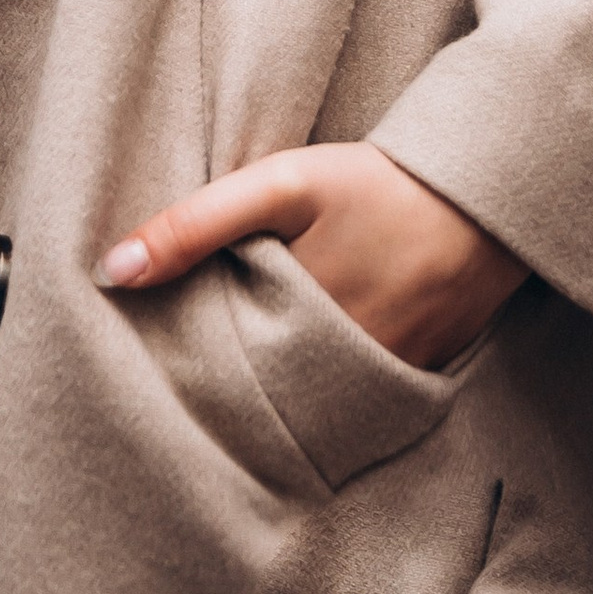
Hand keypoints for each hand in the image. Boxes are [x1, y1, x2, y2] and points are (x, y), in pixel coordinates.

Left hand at [95, 143, 528, 369]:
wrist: (479, 198)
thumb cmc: (375, 185)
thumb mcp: (282, 185)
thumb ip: (198, 225)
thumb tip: (112, 271)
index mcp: (301, 332)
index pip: (221, 376)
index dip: (186, 371)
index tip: (151, 367)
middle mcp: (343, 376)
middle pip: (262, 403)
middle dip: (228, 393)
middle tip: (186, 381)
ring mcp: (382, 387)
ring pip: (308, 408)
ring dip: (276, 396)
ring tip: (244, 374)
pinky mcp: (413, 383)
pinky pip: (355, 404)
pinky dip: (327, 393)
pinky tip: (304, 372)